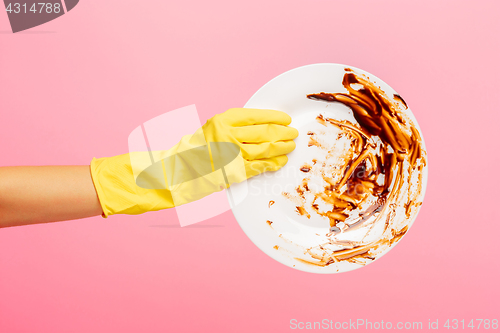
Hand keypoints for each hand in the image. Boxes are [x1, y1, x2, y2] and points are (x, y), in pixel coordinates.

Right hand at [91, 108, 297, 216]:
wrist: (176, 171)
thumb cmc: (193, 149)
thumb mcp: (212, 128)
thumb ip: (235, 127)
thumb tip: (265, 128)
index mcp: (222, 120)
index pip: (256, 115)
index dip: (275, 117)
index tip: (286, 119)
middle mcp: (227, 135)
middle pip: (264, 132)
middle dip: (283, 133)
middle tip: (293, 133)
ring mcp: (230, 155)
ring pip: (265, 149)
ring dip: (281, 148)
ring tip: (290, 146)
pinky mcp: (232, 172)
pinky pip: (258, 167)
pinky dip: (272, 164)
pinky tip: (280, 162)